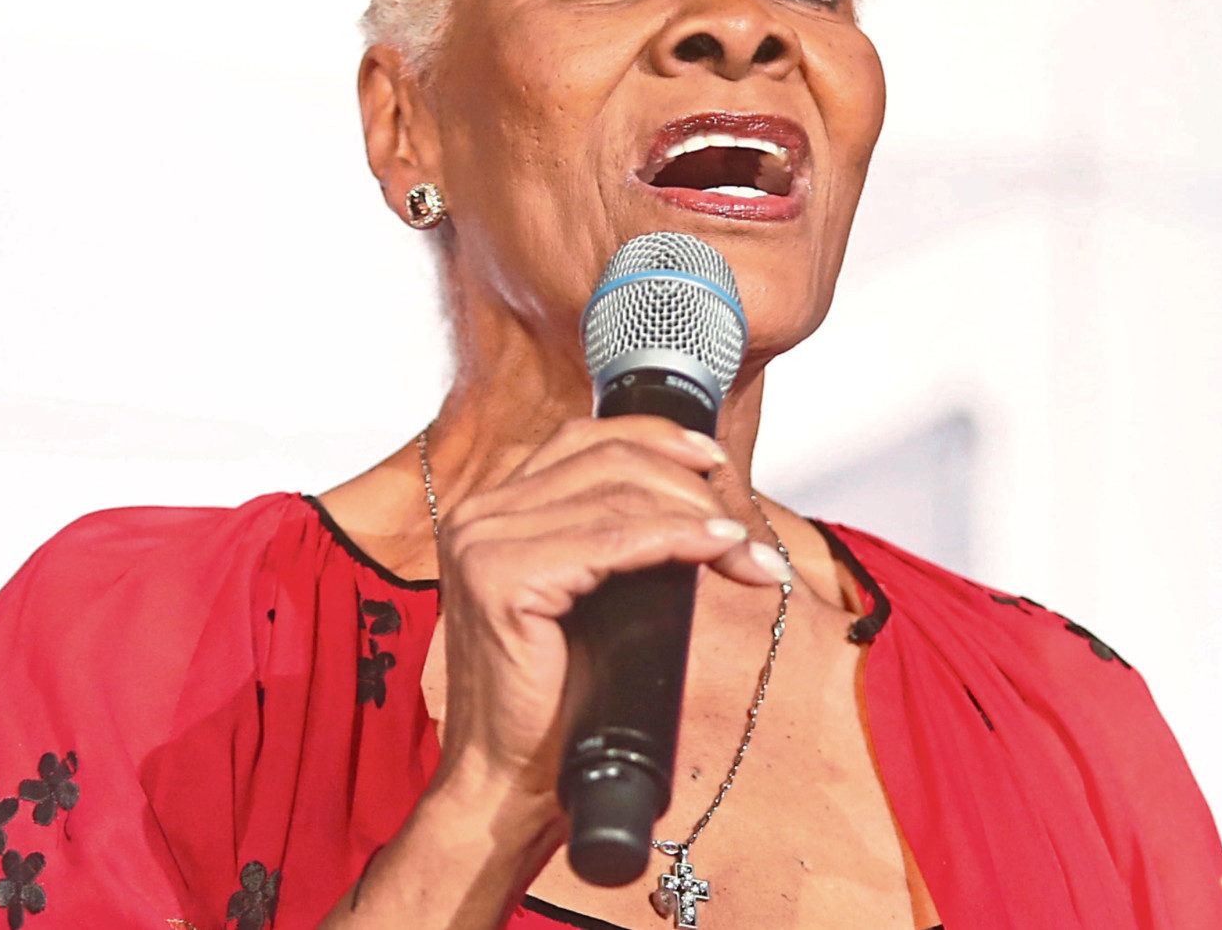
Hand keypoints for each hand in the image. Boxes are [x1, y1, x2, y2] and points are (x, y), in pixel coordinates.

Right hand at [429, 415, 788, 807]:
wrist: (505, 780)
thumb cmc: (548, 701)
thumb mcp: (584, 598)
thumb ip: (611, 541)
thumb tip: (696, 506)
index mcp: (490, 510)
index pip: (583, 440)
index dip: (658, 441)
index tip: (716, 465)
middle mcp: (477, 514)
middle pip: (606, 456)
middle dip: (690, 483)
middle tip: (743, 529)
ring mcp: (482, 542)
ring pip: (617, 492)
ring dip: (696, 515)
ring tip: (744, 550)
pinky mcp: (501, 578)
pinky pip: (613, 539)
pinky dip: (676, 539)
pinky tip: (716, 551)